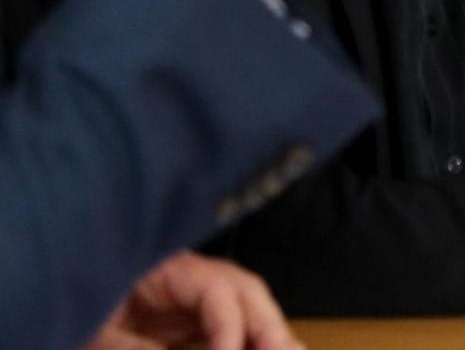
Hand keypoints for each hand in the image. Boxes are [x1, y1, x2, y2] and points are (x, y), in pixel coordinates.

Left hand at [86, 252, 298, 349]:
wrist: (47, 302)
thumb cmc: (65, 306)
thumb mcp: (97, 334)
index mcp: (164, 269)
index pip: (217, 290)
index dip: (229, 327)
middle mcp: (188, 278)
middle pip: (245, 292)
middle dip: (270, 326)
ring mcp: (189, 300)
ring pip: (245, 309)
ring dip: (267, 335)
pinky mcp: (184, 323)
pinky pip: (225, 330)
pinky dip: (246, 342)